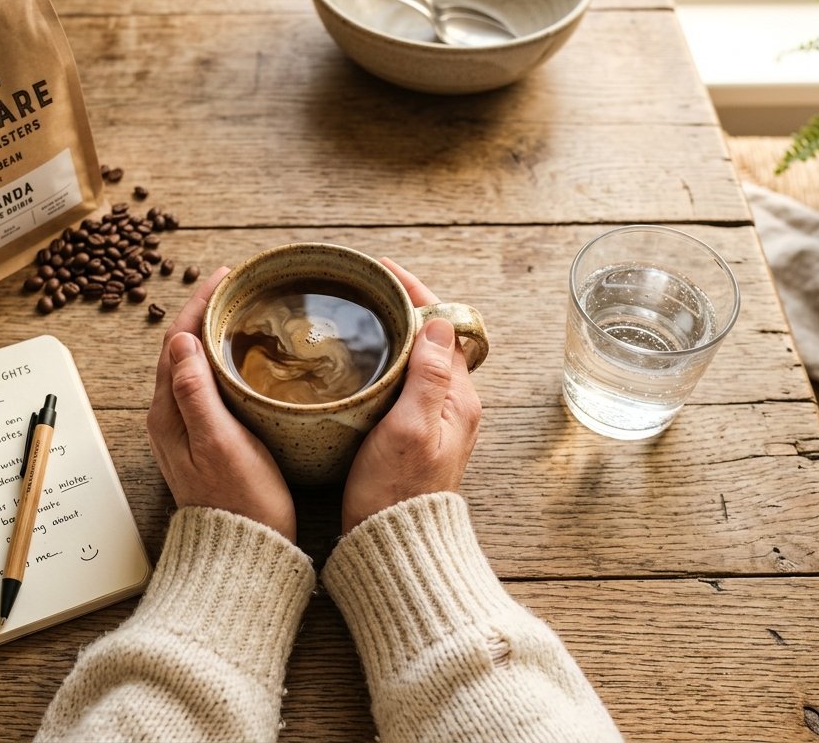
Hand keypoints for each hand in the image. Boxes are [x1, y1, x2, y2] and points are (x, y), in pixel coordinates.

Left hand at [145, 267, 296, 541]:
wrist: (242, 554)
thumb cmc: (239, 503)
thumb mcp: (219, 443)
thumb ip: (197, 393)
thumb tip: (180, 342)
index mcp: (168, 412)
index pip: (176, 341)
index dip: (199, 303)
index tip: (225, 276)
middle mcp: (169, 417)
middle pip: (181, 349)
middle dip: (206, 312)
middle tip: (239, 286)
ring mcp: (185, 431)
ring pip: (193, 367)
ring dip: (212, 336)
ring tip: (242, 311)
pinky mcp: (205, 442)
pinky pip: (206, 387)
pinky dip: (222, 363)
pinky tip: (244, 360)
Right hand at [341, 259, 482, 533]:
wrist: (394, 546)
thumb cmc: (397, 494)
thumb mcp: (410, 429)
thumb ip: (428, 375)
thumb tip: (438, 322)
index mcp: (458, 399)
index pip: (443, 326)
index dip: (414, 293)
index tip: (382, 272)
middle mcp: (452, 406)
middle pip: (431, 338)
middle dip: (403, 307)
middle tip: (365, 287)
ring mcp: (434, 422)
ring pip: (417, 360)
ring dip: (394, 333)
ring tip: (361, 313)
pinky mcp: (414, 437)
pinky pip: (405, 383)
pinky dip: (387, 361)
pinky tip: (361, 362)